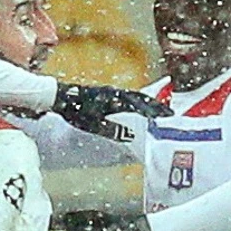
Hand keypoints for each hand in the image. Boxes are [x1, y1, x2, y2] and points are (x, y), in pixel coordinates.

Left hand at [54, 84, 169, 140]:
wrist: (60, 96)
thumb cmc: (75, 111)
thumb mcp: (92, 124)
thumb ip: (111, 130)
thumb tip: (129, 137)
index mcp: (114, 99)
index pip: (139, 105)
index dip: (154, 112)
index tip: (167, 118)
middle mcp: (116, 93)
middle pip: (142, 99)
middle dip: (157, 107)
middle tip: (171, 116)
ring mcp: (113, 92)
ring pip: (136, 97)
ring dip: (150, 104)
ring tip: (161, 112)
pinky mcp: (109, 94)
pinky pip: (129, 97)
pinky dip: (140, 103)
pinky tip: (143, 109)